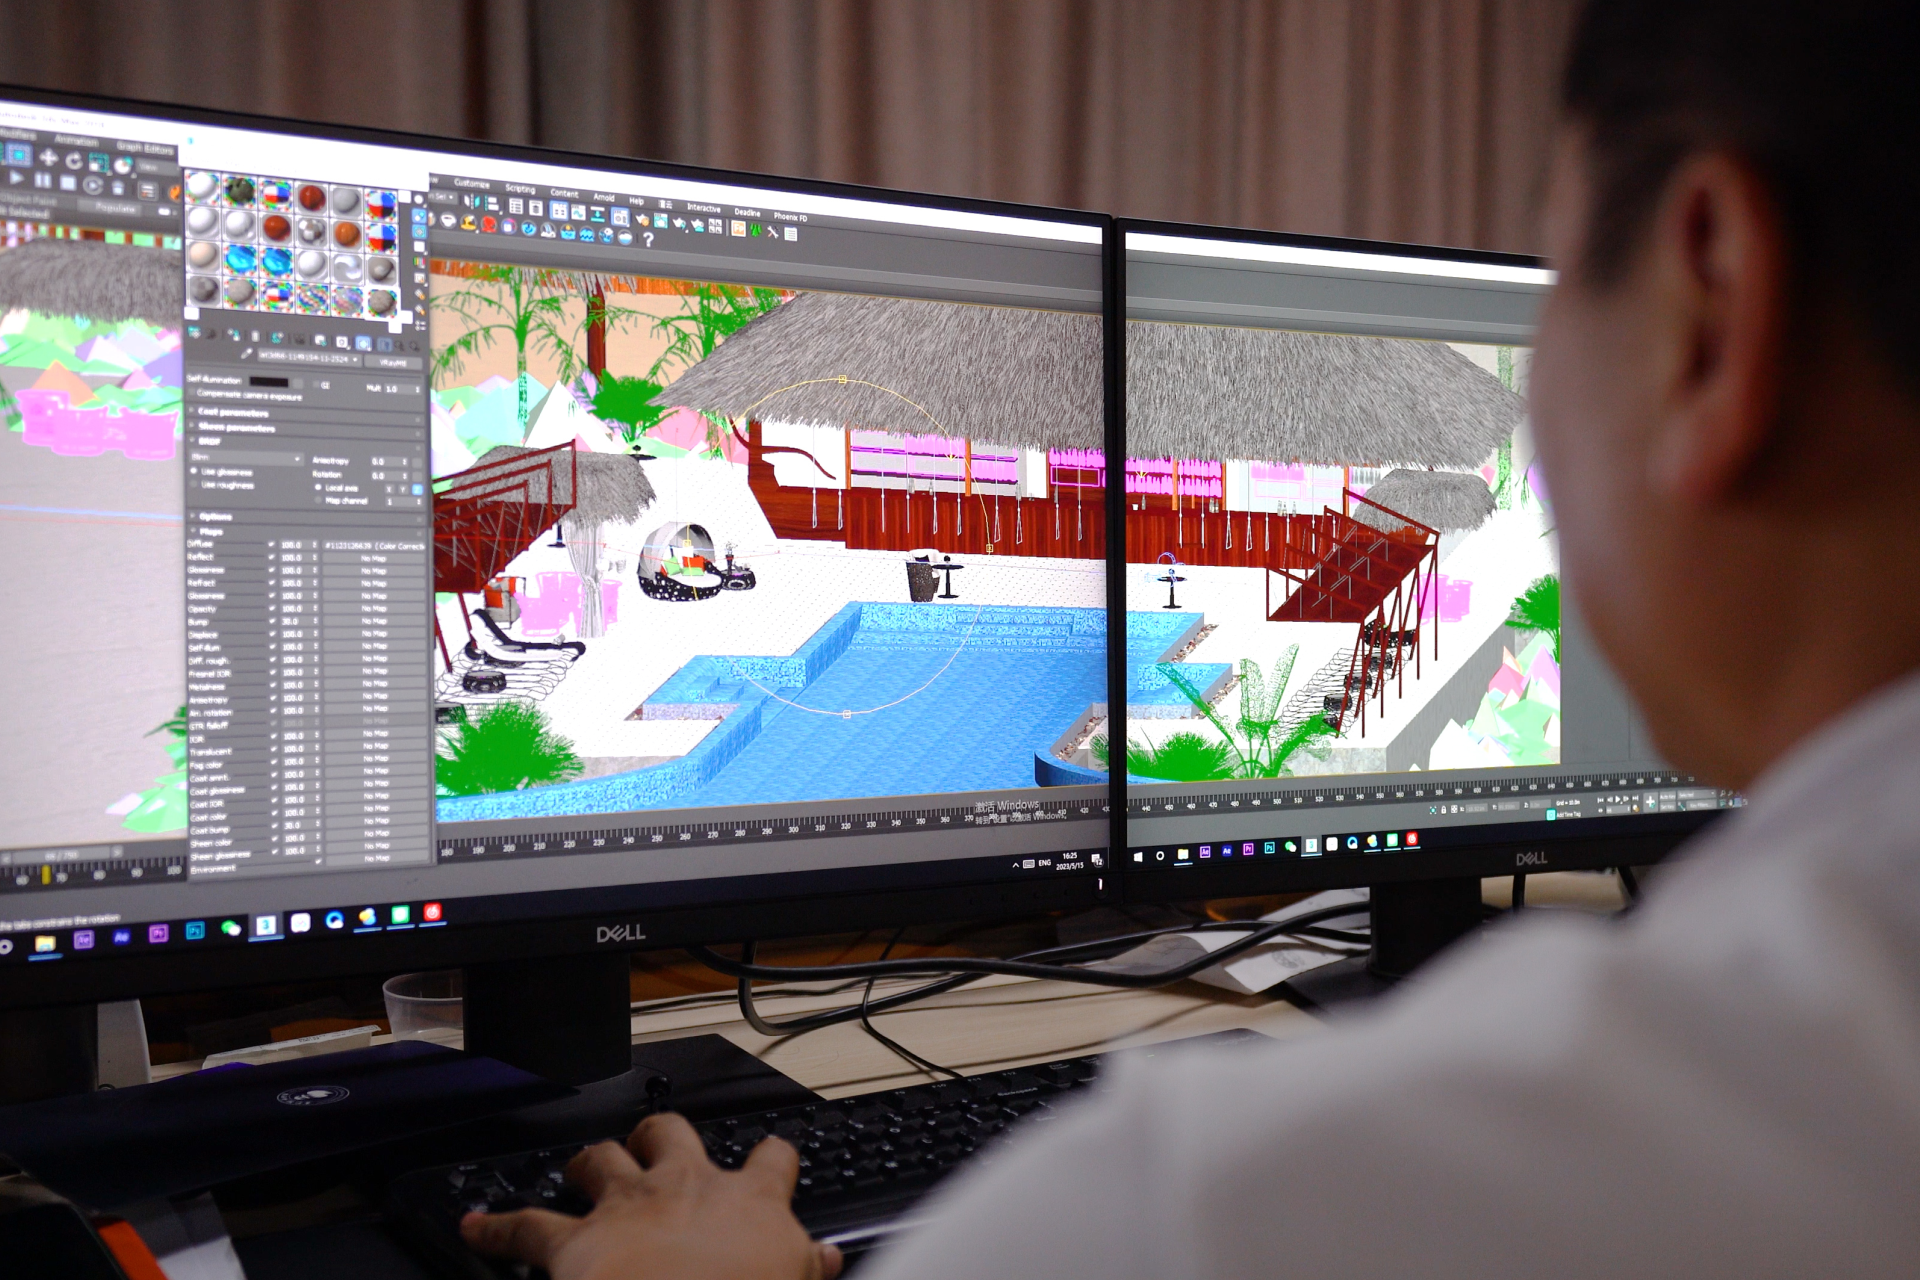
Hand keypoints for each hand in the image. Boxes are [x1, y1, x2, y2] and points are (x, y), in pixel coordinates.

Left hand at [461, 1112, 842, 1279]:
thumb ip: (808, 1266)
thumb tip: (830, 1258)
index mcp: (749, 1203)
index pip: (772, 1159)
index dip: (769, 1159)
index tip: (769, 1162)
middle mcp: (685, 1188)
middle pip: (671, 1133)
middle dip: (658, 1135)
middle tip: (653, 1146)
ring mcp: (626, 1208)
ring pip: (600, 1159)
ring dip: (588, 1163)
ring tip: (579, 1168)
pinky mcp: (574, 1242)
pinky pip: (524, 1227)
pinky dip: (496, 1229)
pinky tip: (478, 1229)